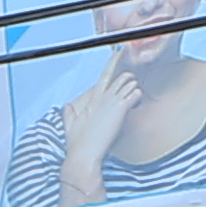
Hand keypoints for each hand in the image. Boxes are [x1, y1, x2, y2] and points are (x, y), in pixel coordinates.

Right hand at [56, 65, 143, 192]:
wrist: (83, 154)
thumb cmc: (77, 143)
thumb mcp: (70, 126)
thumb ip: (68, 114)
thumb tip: (66, 106)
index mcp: (93, 100)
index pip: (105, 76)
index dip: (113, 63)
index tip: (119, 52)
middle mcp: (102, 97)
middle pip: (120, 76)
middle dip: (130, 79)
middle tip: (134, 84)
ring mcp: (111, 101)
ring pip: (129, 82)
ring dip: (135, 88)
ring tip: (135, 97)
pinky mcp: (119, 109)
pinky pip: (135, 94)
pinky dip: (139, 96)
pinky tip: (137, 104)